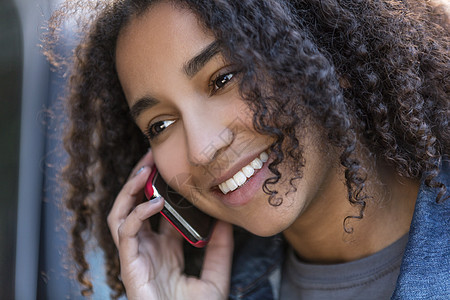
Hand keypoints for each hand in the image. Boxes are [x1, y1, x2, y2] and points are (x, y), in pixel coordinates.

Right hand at [107, 150, 233, 299]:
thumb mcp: (215, 278)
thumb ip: (219, 251)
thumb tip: (226, 222)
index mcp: (165, 250)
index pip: (160, 212)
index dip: (165, 188)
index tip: (174, 167)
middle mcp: (147, 249)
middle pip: (135, 205)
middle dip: (141, 179)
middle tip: (153, 155)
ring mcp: (136, 256)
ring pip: (121, 213)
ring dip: (130, 188)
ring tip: (144, 167)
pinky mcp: (129, 265)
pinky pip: (125, 231)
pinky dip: (137, 212)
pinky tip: (156, 202)